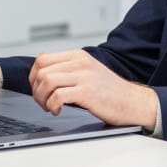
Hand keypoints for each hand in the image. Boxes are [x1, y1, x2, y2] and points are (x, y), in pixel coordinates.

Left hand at [29, 49, 158, 131]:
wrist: (133, 102)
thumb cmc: (110, 92)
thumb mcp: (89, 72)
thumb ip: (69, 70)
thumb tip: (43, 76)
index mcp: (79, 56)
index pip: (42, 59)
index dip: (33, 76)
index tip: (37, 89)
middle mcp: (81, 62)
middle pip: (42, 70)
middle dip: (36, 90)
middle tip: (43, 101)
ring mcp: (85, 76)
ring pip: (47, 81)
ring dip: (42, 98)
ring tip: (50, 106)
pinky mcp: (87, 91)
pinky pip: (58, 95)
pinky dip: (52, 105)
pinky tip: (58, 110)